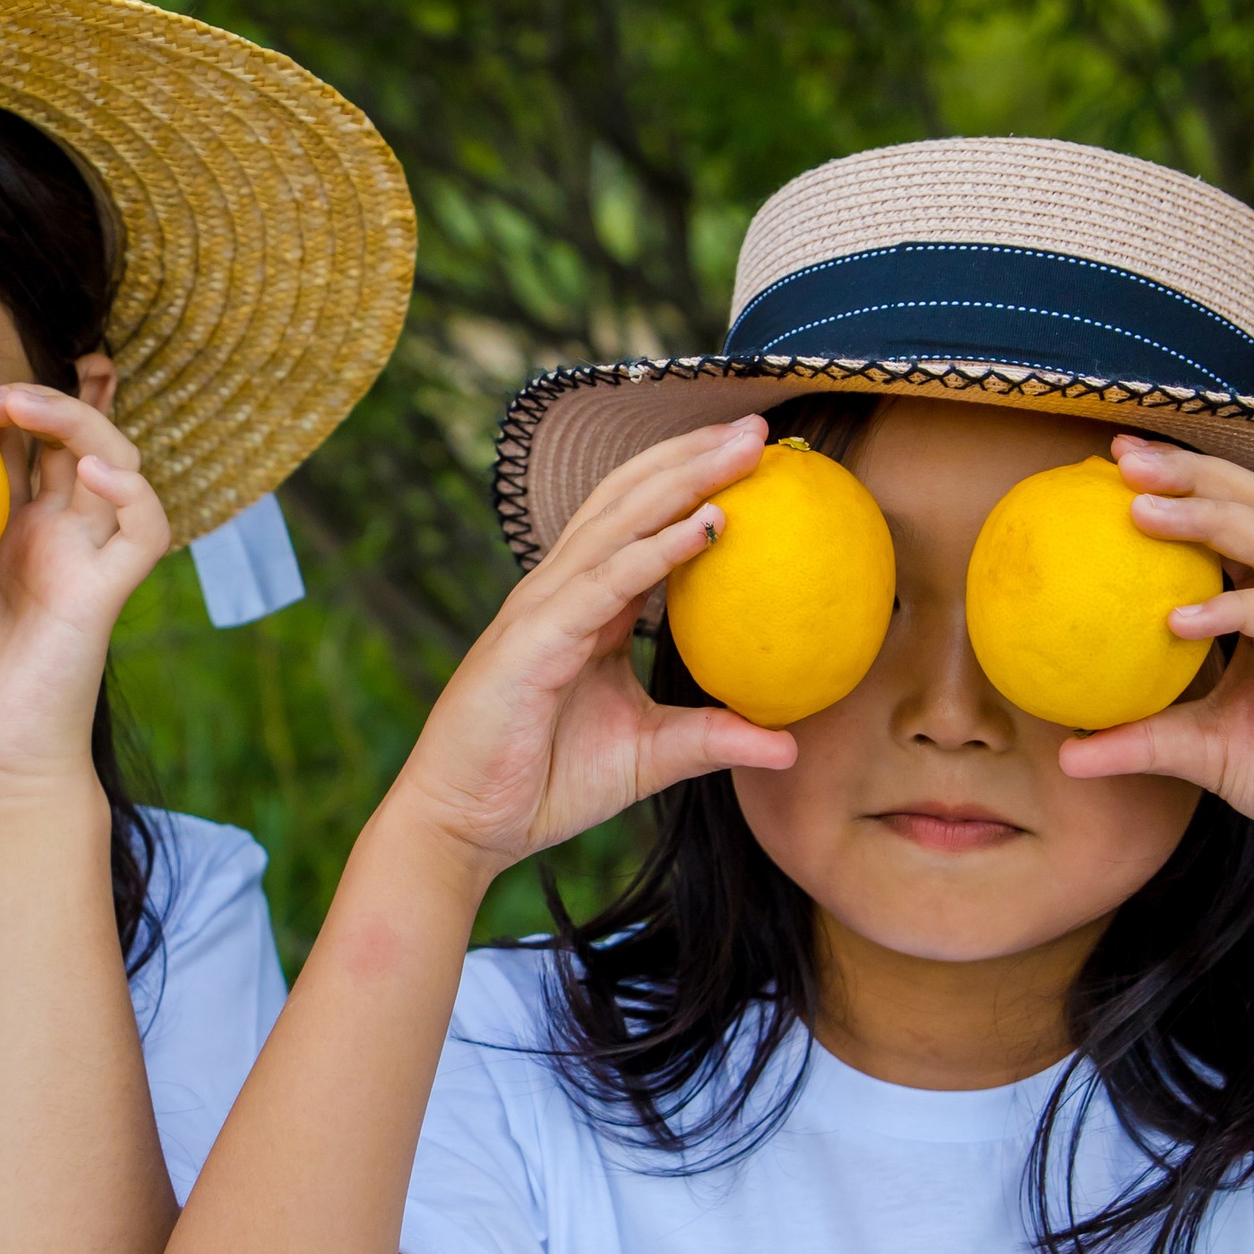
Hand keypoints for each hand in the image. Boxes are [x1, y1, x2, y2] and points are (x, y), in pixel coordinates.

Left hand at [0, 349, 168, 812]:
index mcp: (10, 532)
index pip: (13, 440)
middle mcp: (56, 534)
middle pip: (65, 432)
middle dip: (26, 385)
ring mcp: (86, 557)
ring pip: (116, 457)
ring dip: (72, 417)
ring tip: (7, 407)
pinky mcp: (108, 590)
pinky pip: (146, 526)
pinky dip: (132, 489)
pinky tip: (89, 468)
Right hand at [382, 419, 796, 887]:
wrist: (463, 826)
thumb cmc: (542, 786)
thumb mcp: (649, 757)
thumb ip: (712, 738)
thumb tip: (790, 746)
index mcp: (584, 606)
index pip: (639, 521)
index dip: (691, 480)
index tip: (756, 456)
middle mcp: (561, 591)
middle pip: (629, 498)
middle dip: (692, 454)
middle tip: (759, 427)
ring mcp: (542, 608)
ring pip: (618, 521)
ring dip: (684, 479)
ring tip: (741, 449)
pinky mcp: (534, 640)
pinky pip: (607, 583)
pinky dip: (657, 550)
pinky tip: (708, 526)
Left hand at [1058, 435, 1253, 888]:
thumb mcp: (1204, 752)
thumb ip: (1141, 739)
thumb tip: (1065, 750)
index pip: (1240, 515)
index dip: (1186, 480)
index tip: (1114, 460)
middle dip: (1195, 473)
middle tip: (1125, 459)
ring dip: (1210, 520)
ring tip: (1140, 511)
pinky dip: (1242, 609)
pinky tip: (1180, 618)